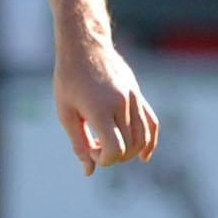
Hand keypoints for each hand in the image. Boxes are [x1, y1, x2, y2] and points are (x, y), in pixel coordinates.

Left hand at [52, 34, 157, 176]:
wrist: (84, 47)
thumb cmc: (69, 79)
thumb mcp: (65, 113)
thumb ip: (79, 143)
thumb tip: (89, 171)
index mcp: (100, 109)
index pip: (114, 149)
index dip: (104, 159)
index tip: (91, 152)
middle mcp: (121, 104)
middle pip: (130, 146)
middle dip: (114, 156)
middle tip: (95, 148)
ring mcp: (133, 98)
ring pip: (143, 137)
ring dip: (130, 152)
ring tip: (111, 148)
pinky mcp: (138, 94)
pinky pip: (151, 122)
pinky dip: (150, 141)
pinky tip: (143, 155)